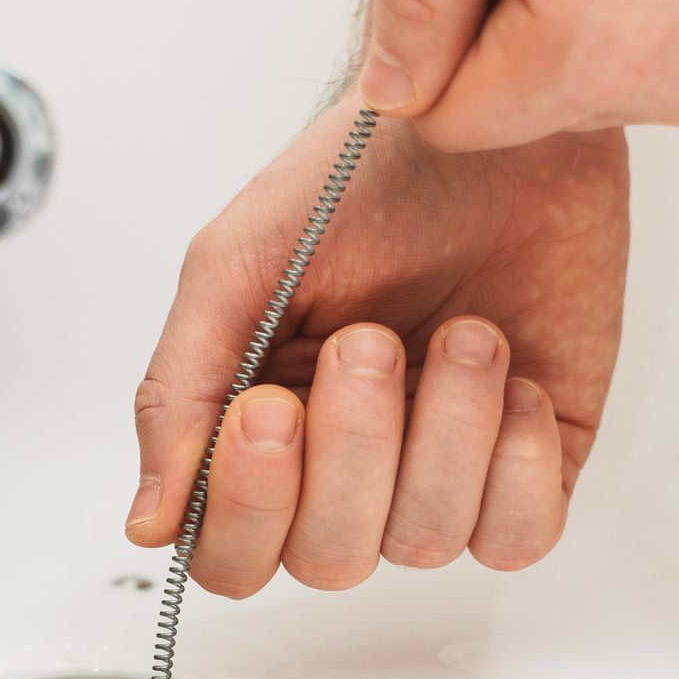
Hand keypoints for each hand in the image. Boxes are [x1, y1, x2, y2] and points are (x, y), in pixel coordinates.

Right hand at [127, 102, 627, 595]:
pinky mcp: (529, 462)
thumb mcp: (233, 267)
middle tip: (369, 342)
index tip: (268, 408)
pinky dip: (513, 459)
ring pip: (423, 542)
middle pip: (326, 561)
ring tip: (462, 333)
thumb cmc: (358, 178)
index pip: (230, 554)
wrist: (489, 117)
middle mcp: (344, 469)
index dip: (248, 508)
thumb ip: (177, 394)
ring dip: (444, 428)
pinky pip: (519, 537)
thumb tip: (149, 523)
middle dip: (352, 450)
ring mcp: (439, 471)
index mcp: (258, 432)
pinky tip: (510, 376)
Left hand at [360, 0, 678, 150]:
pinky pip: (663, 57)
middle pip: (521, 107)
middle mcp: (676, 91)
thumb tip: (392, 84)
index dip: (438, 39)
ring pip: (591, 84)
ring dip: (578, 10)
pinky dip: (647, 3)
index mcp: (595, 51)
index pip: (448, 122)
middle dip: (510, 21)